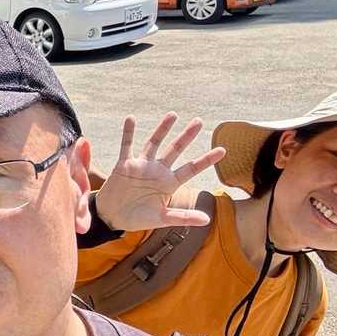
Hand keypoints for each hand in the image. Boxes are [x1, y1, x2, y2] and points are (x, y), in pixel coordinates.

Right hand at [92, 114, 225, 231]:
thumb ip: (183, 217)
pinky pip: (126, 145)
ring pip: (153, 143)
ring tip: (173, 114)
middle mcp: (157, 171)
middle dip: (187, 136)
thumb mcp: (162, 219)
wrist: (113, 217)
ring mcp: (141, 166)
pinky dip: (128, 132)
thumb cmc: (138, 219)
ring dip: (162, 129)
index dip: (206, 159)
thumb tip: (207, 220)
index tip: (223, 150)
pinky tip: (130, 118)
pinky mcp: (124, 165)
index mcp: (169, 183)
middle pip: (175, 150)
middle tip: (199, 121)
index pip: (191, 168)